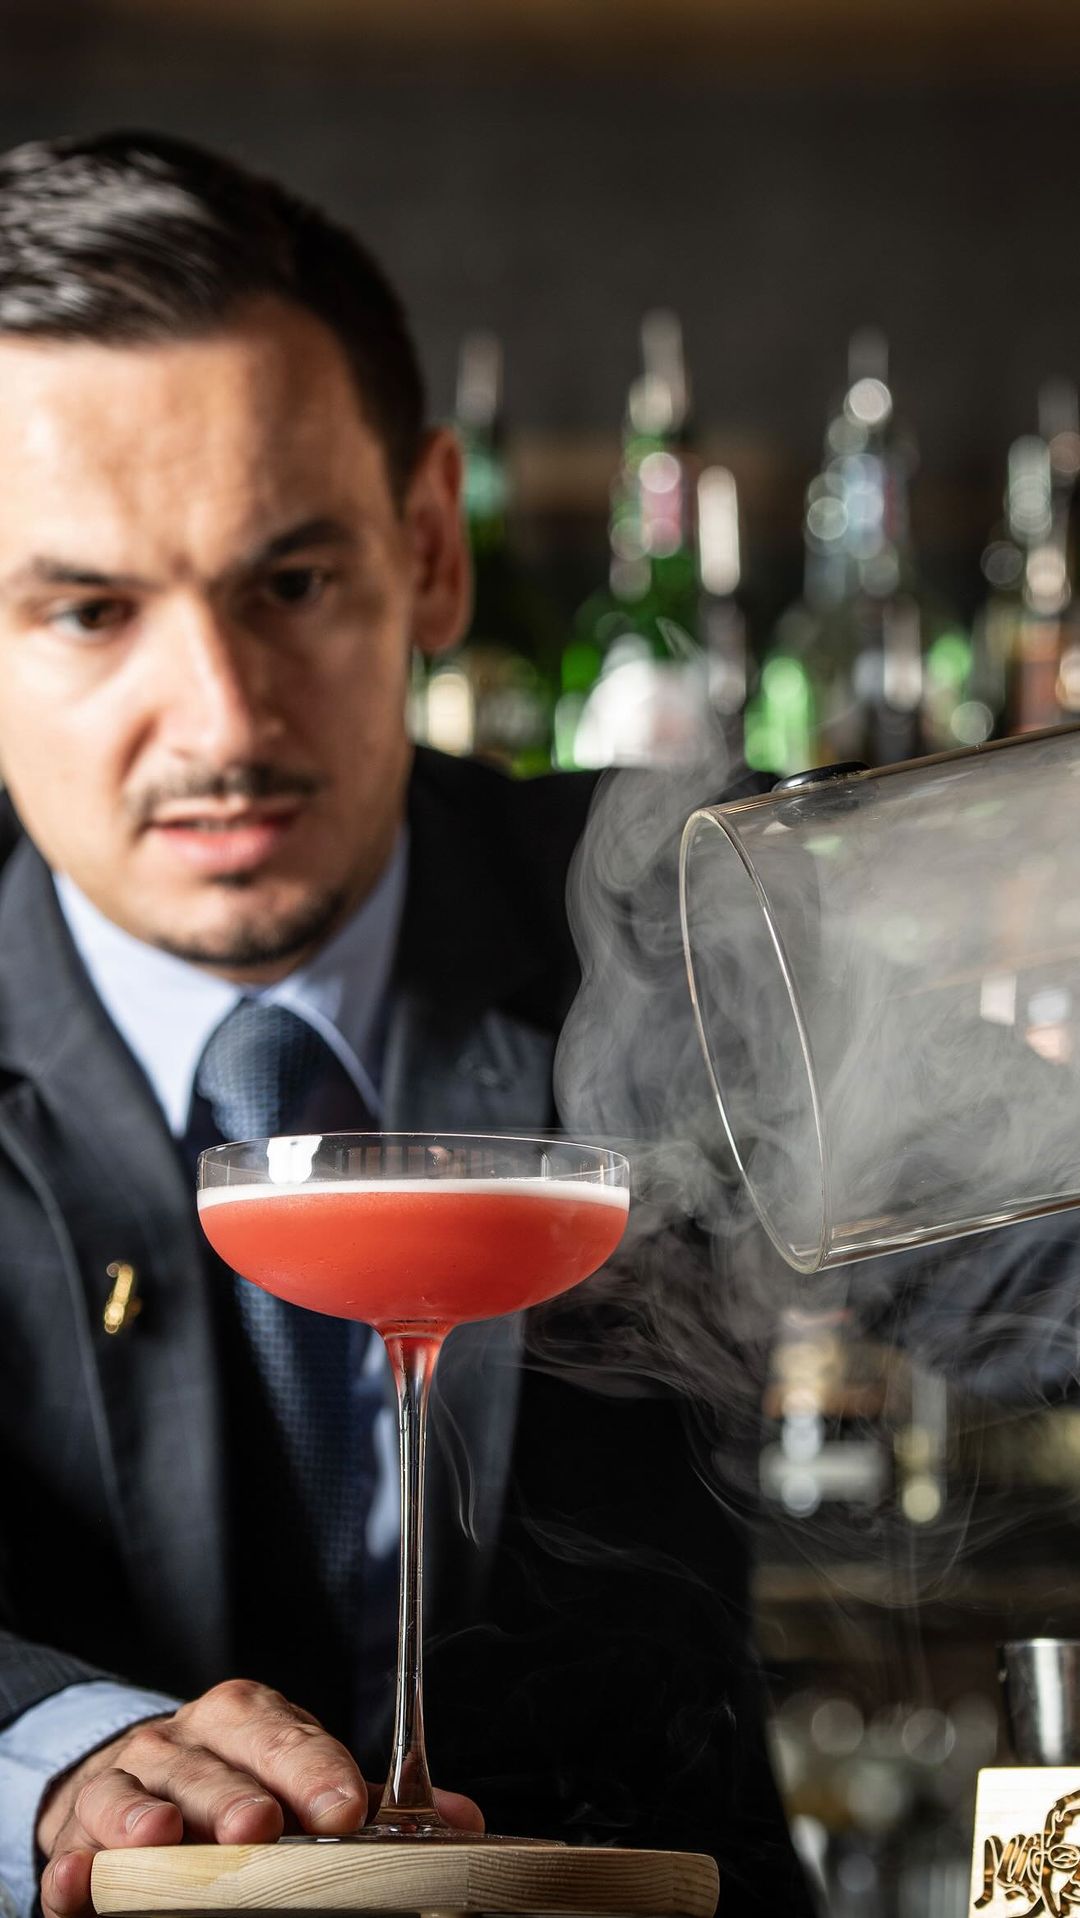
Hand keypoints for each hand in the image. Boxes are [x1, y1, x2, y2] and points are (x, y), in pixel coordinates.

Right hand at [36, 1678, 483, 1917]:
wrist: (143, 1779)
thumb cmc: (237, 1780)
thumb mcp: (303, 1778)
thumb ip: (369, 1800)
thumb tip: (465, 1821)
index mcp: (247, 1720)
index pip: (283, 1734)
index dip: (313, 1769)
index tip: (345, 1809)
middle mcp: (185, 1743)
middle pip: (210, 1764)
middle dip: (234, 1795)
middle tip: (259, 1825)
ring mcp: (127, 1783)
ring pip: (133, 1794)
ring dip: (145, 1818)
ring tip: (162, 1839)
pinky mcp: (76, 1831)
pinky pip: (71, 1846)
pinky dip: (75, 1865)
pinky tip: (81, 1878)